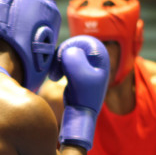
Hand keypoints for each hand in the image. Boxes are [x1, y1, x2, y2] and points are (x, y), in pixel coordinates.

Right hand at [50, 35, 109, 149]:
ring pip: (67, 53)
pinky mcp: (80, 69)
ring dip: (58, 63)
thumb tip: (68, 52)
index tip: (61, 64)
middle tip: (55, 73)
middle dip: (61, 57)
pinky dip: (59, 67)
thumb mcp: (79, 74)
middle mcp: (96, 56)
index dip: (67, 50)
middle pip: (73, 46)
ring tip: (54, 76)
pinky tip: (56, 77)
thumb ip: (72, 56)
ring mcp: (88, 63)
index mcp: (100, 54)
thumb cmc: (83, 95)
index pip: (80, 41)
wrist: (82, 113)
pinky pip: (66, 61)